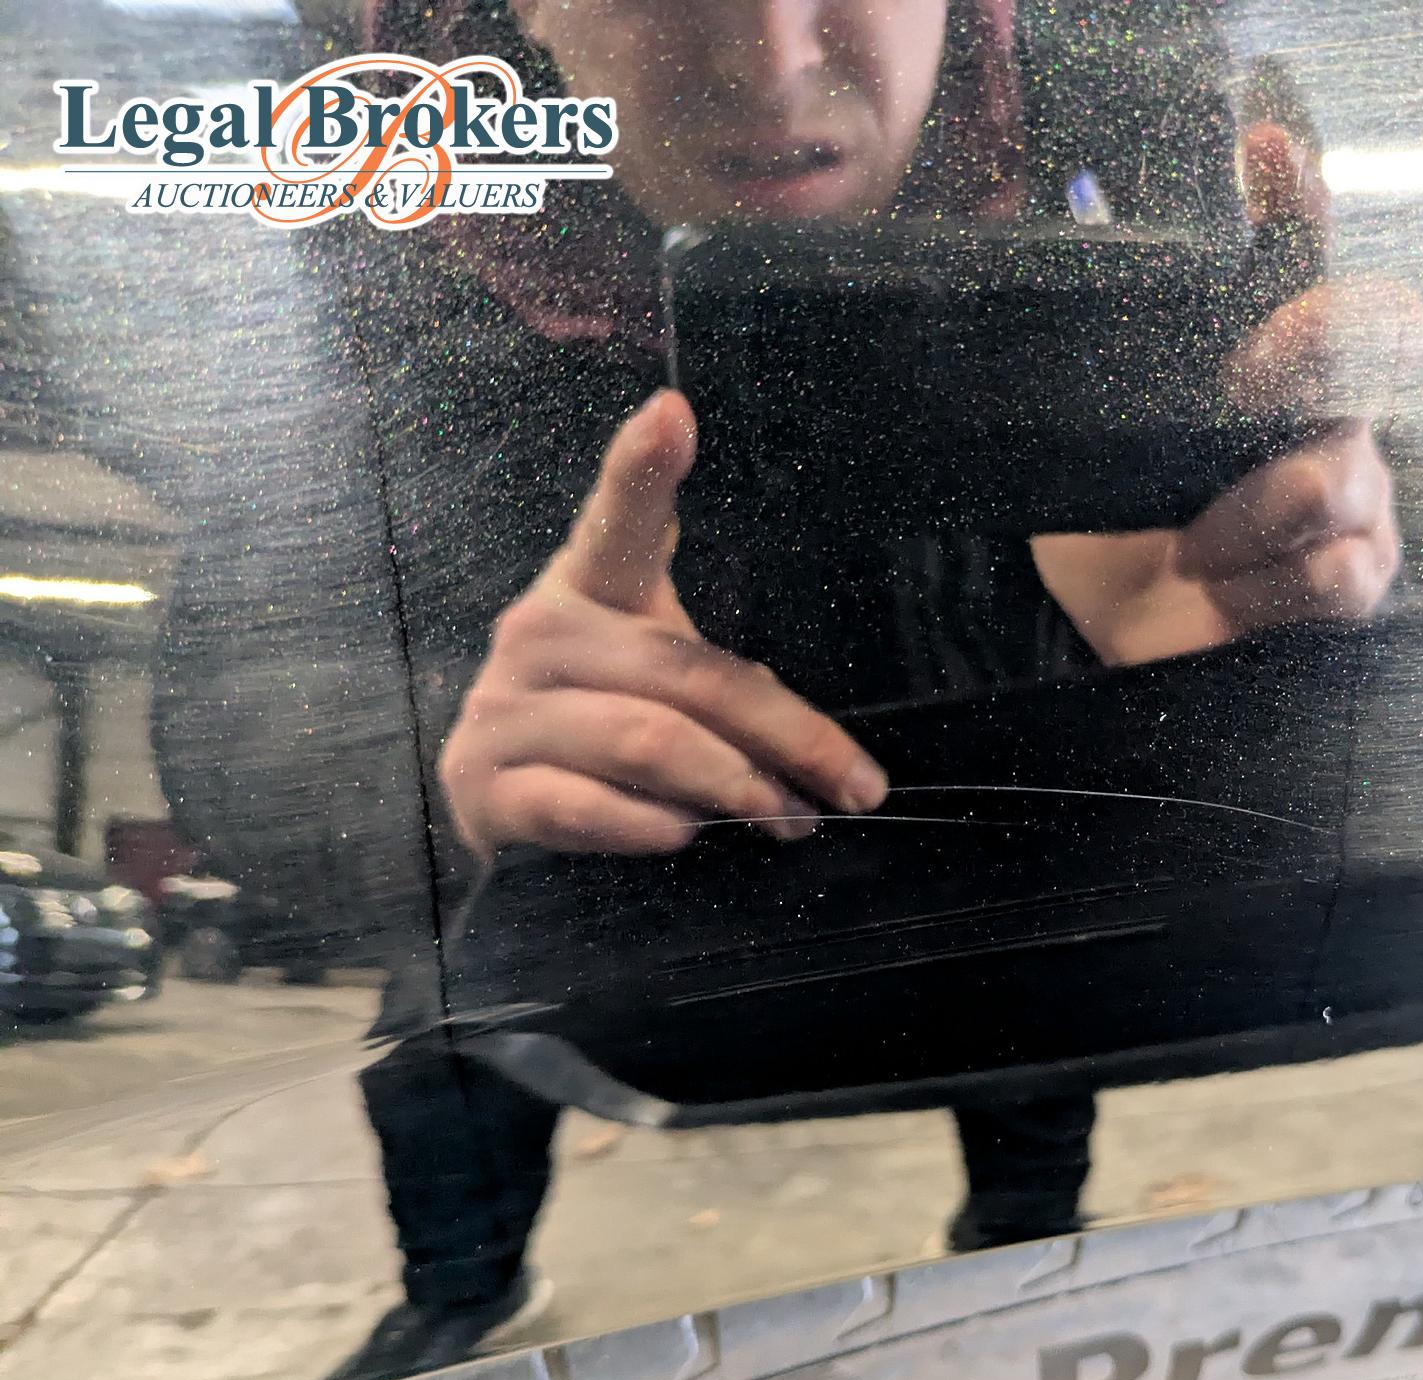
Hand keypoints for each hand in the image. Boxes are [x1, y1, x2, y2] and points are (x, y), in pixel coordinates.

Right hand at [439, 390, 888, 859]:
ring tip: (787, 820)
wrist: (505, 808)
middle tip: (852, 789)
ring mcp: (501, 709)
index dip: (641, 467)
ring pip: (648, 741)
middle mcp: (536, 633)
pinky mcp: (484, 786)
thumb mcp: (664, 681)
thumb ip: (730, 691)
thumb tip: (823, 764)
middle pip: (687, 673)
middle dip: (789, 738)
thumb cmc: (607, 728)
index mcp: (589, 587)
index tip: (673, 414)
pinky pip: (584, 806)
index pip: (620, 523)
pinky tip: (684, 836)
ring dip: (734, 788)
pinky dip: (650, 827)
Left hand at [1032, 123, 1422, 664]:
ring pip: (1332, 476)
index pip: (1303, 263)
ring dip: (1242, 520)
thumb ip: (1112, 376)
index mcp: (1267, 367)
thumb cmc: (1110, 534)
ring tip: (1195, 551)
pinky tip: (1228, 593)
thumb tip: (1062, 271)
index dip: (1298, 204)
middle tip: (1244, 377)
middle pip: (1363, 340)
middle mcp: (1330, 411)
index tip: (1267, 152)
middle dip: (1302, 348)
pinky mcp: (1363, 575)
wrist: (1111, 640)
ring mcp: (1361, 490)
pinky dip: (1263, 588)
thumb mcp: (1096, 450)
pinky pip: (1336, 569)